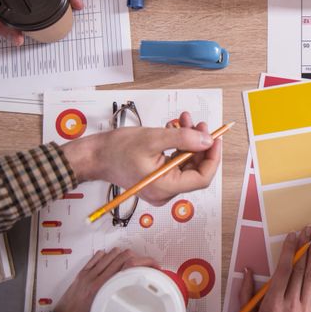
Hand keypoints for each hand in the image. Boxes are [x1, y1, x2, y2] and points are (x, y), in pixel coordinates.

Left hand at [53, 248, 158, 311]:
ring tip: (130, 260)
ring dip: (121, 254)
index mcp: (102, 289)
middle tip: (145, 263)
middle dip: (137, 257)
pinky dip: (105, 255)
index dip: (143, 262)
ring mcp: (87, 275)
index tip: (152, 265)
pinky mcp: (80, 276)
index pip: (127, 265)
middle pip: (120, 256)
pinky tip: (110, 258)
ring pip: (108, 255)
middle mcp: (95, 278)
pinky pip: (95, 258)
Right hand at [61, 111, 221, 204]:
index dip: (212, 157)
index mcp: (165, 187)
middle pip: (195, 169)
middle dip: (200, 144)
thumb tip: (207, 141)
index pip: (202, 177)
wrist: (95, 156)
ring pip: (186, 163)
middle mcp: (165, 192)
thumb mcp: (153, 139)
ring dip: (189, 141)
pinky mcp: (157, 178)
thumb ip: (183, 139)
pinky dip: (178, 145)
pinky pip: (176, 162)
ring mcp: (161, 186)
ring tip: (185, 120)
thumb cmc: (117, 150)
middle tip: (199, 124)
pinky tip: (174, 128)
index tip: (216, 138)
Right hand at [240, 227, 310, 311]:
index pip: (282, 270)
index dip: (288, 250)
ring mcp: (305, 309)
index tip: (291, 236)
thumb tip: (247, 272)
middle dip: (303, 246)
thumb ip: (246, 294)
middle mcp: (290, 304)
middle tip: (306, 230)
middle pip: (298, 269)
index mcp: (272, 304)